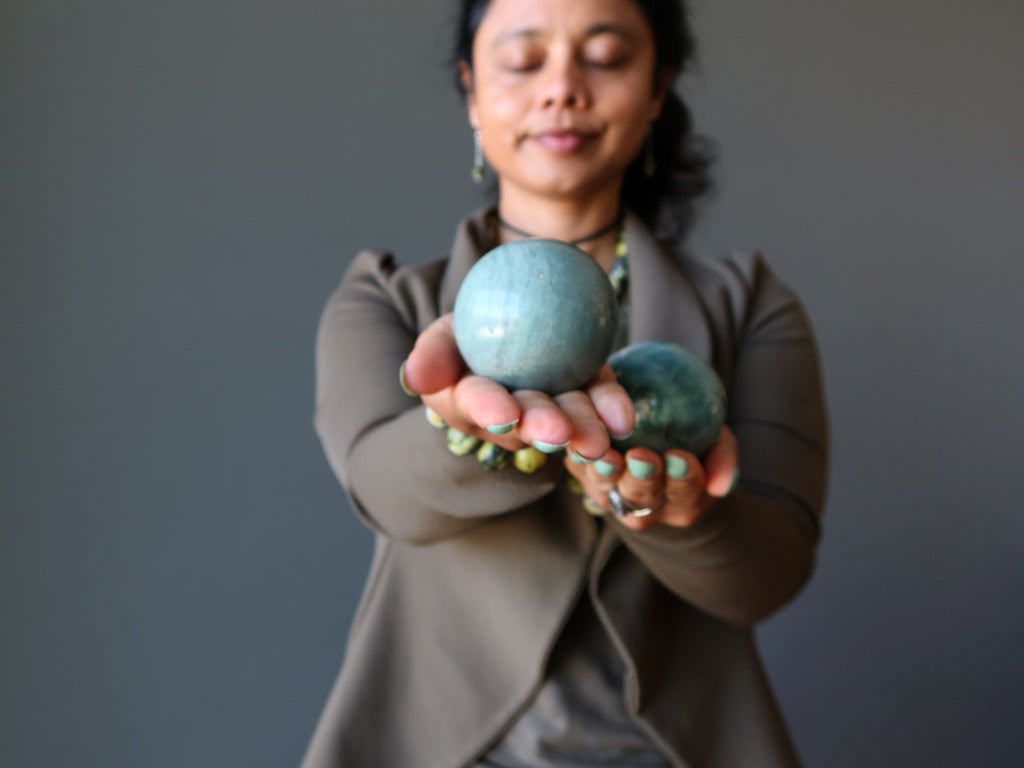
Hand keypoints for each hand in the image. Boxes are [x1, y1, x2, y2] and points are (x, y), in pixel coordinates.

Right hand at [400, 313, 634, 456]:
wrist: (510, 319)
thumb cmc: (468, 331)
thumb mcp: (444, 335)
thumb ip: (433, 355)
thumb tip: (415, 377)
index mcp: (466, 402)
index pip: (476, 404)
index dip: (490, 409)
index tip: (504, 413)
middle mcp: (509, 417)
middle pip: (526, 421)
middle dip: (542, 428)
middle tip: (558, 433)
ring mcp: (549, 411)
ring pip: (567, 419)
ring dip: (582, 429)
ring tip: (598, 440)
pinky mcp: (585, 398)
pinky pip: (599, 404)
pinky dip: (612, 410)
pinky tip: (624, 421)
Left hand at [564, 426, 739, 529]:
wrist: (656, 450)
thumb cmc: (695, 444)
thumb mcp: (718, 446)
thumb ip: (723, 461)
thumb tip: (721, 485)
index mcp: (683, 501)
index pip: (686, 492)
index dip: (683, 478)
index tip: (680, 457)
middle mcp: (644, 505)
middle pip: (642, 496)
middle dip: (642, 478)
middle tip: (641, 457)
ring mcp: (610, 493)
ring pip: (606, 488)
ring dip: (605, 472)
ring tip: (607, 455)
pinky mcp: (583, 475)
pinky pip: (578, 469)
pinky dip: (577, 457)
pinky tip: (578, 438)